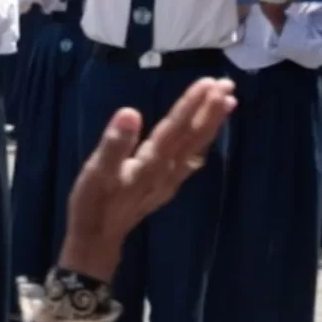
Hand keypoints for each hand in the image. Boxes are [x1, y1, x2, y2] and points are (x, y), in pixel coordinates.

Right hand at [58, 77, 237, 280]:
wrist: (98, 238)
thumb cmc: (93, 203)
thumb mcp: (96, 172)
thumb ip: (114, 144)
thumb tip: (130, 113)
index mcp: (150, 163)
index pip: (175, 128)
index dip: (191, 105)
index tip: (208, 83)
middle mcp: (166, 170)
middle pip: (193, 136)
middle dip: (210, 109)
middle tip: (226, 83)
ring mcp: (170, 179)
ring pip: (197, 147)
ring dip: (212, 123)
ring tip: (228, 101)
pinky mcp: (167, 185)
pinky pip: (192, 159)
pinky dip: (204, 142)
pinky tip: (208, 135)